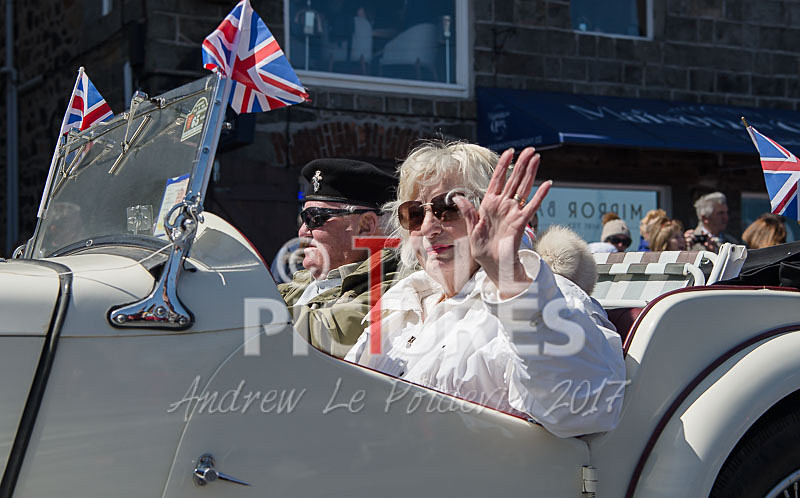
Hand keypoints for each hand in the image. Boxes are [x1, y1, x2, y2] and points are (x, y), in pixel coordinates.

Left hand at [453, 147, 551, 297]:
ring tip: (538, 158)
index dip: (504, 165)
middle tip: (531, 150)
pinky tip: (547, 184)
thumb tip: (458, 197)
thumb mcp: (471, 229)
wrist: (492, 265)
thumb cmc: (481, 248)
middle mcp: (503, 205)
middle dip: (522, 164)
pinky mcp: (521, 222)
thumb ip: (468, 212)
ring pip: (524, 188)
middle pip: (514, 180)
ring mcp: (513, 212)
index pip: (497, 180)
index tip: (510, 151)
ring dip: (531, 173)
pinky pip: (532, 206)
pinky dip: (540, 195)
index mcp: (489, 204)